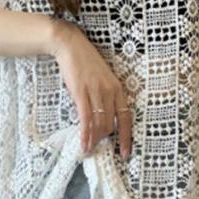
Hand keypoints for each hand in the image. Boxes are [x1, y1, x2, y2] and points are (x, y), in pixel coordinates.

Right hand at [49, 19, 131, 158]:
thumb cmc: (85, 62)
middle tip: (96, 149)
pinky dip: (85, 134)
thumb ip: (105, 95)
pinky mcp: (82, 93)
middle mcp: (110, 92)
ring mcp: (96, 92)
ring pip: (99, 124)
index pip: (126, 118)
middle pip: (111, 124)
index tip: (125, 152)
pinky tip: (83, 144)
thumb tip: (102, 116)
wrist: (71, 46)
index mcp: (117, 88)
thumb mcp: (102, 78)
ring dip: (94, 140)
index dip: (127, 137)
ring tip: (88, 150)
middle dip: (104, 140)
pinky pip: (86, 119)